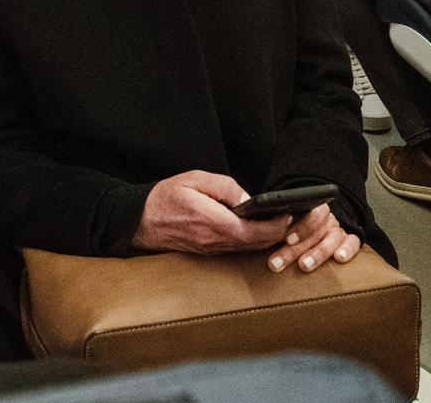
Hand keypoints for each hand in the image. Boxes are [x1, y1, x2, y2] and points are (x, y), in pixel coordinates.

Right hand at [132, 171, 292, 254]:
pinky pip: (236, 249)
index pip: (253, 231)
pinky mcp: (207, 252)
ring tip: (281, 224)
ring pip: (247, 249)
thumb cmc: (164, 197)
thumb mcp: (194, 179)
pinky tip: (259, 232)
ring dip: (266, 240)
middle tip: (292, 220)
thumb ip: (224, 187)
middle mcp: (213, 241)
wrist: (138, 221)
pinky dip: (252, 242)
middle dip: (277, 234)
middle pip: (255, 244)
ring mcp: (210, 249)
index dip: (275, 226)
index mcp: (212, 221)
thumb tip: (249, 198)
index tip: (288, 214)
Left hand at [267, 204, 360, 274]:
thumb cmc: (287, 229)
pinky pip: (353, 242)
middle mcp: (323, 217)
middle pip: (315, 229)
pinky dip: (348, 249)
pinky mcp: (348, 241)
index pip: (309, 211)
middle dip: (296, 248)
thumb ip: (270, 224)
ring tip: (304, 266)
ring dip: (318, 252)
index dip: (300, 225)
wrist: (308, 226)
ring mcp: (336, 228)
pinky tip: (339, 259)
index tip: (286, 238)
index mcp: (307, 208)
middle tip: (278, 262)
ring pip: (333, 236)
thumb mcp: (277, 223)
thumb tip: (252, 229)